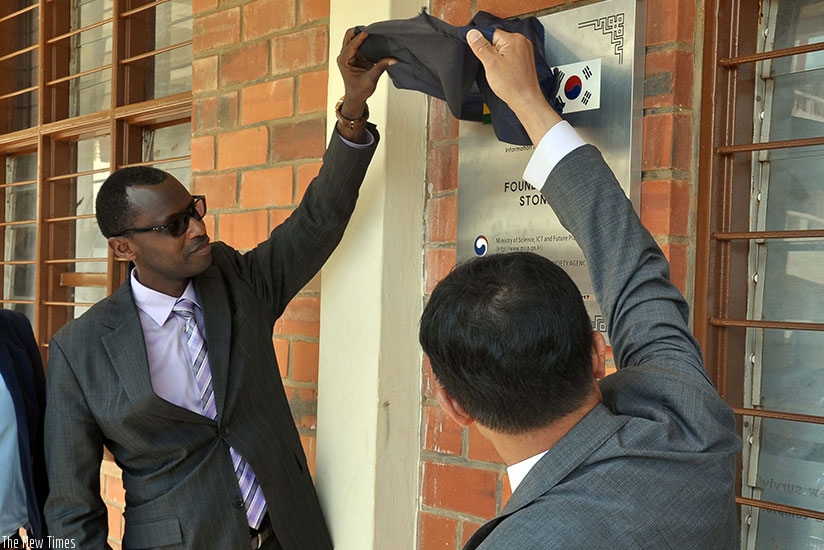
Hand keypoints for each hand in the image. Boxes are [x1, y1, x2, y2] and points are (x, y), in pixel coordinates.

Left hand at [336, 28, 395, 119]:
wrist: (356, 98)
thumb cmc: (359, 91)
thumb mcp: (371, 79)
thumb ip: (381, 67)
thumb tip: (392, 59)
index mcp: (344, 61)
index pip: (351, 45)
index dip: (360, 37)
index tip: (369, 31)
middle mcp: (344, 56)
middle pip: (349, 36)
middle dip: (359, 32)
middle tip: (371, 29)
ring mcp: (349, 55)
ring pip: (354, 38)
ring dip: (363, 35)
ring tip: (374, 33)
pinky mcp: (356, 56)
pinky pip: (360, 44)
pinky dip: (366, 41)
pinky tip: (374, 39)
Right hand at [467, 29, 561, 143]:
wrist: (525, 100)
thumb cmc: (512, 85)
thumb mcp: (490, 63)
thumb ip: (480, 46)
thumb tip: (473, 34)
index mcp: (514, 39)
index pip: (491, 33)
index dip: (483, 45)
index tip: (482, 55)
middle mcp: (522, 42)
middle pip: (497, 41)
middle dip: (491, 53)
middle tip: (492, 66)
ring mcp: (524, 51)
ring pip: (503, 50)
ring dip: (497, 60)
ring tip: (500, 72)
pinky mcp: (524, 60)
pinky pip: (509, 57)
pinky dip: (504, 64)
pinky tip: (505, 74)